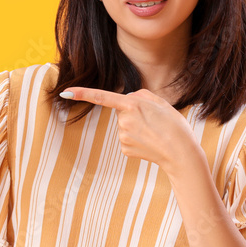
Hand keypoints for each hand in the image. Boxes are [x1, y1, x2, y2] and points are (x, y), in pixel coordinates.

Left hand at [61, 87, 202, 174]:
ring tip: (155, 131)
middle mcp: (123, 120)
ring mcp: (122, 136)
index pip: (102, 97)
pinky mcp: (124, 148)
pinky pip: (127, 138)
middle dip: (134, 112)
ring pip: (125, 125)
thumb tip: (127, 99)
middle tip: (154, 119)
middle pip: (122, 110)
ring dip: (137, 126)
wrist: (181, 153)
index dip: (82, 93)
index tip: (65, 93)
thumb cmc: (174, 125)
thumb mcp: (160, 102)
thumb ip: (140, 95)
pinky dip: (137, 139)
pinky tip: (149, 142)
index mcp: (132, 104)